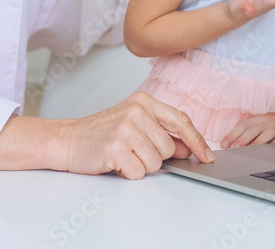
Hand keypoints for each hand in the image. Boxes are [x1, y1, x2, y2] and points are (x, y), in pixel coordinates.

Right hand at [61, 92, 213, 179]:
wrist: (68, 140)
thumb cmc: (102, 133)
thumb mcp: (134, 124)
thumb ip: (162, 133)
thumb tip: (189, 148)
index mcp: (143, 101)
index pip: (181, 120)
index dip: (197, 140)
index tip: (206, 155)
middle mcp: (136, 111)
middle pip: (169, 148)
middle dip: (155, 156)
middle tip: (133, 150)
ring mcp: (125, 129)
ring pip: (155, 162)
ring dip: (140, 166)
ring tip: (123, 155)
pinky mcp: (115, 148)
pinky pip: (138, 172)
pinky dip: (128, 173)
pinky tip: (114, 162)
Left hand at [221, 110, 274, 148]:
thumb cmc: (272, 125)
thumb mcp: (259, 125)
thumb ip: (246, 134)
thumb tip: (227, 145)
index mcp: (257, 120)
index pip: (243, 126)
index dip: (232, 134)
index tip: (223, 145)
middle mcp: (267, 123)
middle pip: (253, 129)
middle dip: (243, 139)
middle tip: (234, 148)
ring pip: (267, 134)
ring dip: (258, 142)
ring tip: (250, 151)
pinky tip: (269, 153)